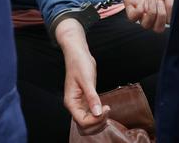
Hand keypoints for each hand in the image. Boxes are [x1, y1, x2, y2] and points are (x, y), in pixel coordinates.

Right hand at [55, 19, 109, 134]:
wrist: (78, 54)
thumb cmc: (79, 63)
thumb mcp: (86, 80)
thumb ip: (92, 97)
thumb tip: (98, 113)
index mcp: (71, 102)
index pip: (82, 121)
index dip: (95, 120)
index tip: (106, 108)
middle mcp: (74, 105)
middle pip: (85, 126)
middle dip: (97, 123)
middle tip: (107, 110)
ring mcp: (80, 104)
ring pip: (88, 123)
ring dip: (98, 122)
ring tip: (107, 111)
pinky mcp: (86, 101)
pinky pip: (92, 115)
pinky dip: (99, 116)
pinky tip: (106, 109)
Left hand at [113, 0, 174, 31]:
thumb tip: (175, 9)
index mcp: (161, 6)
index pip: (167, 22)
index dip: (170, 16)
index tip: (169, 1)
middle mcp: (151, 10)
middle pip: (157, 28)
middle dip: (161, 18)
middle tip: (159, 3)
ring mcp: (140, 8)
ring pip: (146, 26)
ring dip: (151, 15)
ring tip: (151, 1)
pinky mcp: (129, 4)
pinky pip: (133, 18)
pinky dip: (139, 13)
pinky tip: (141, 2)